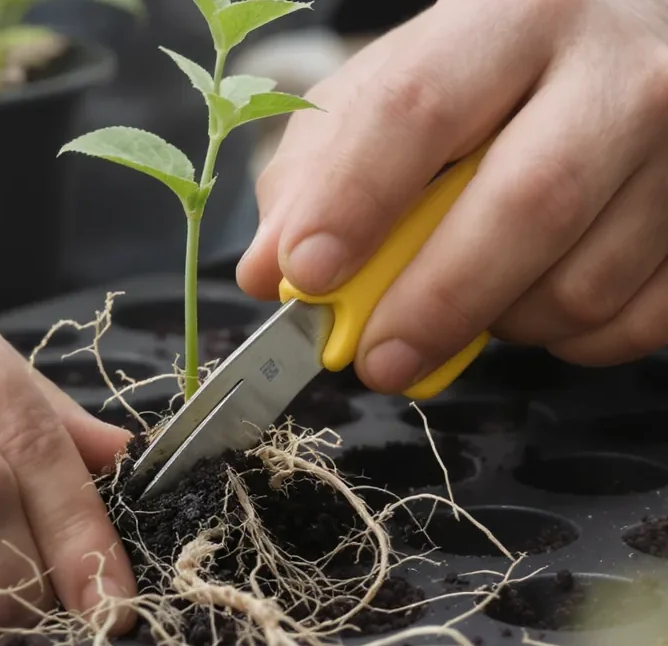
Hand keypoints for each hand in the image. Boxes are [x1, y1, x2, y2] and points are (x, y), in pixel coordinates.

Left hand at [237, 0, 667, 392]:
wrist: (622, 48)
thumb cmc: (485, 78)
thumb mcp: (388, 91)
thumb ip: (317, 173)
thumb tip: (266, 273)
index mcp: (510, 16)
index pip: (419, 108)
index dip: (355, 200)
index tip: (305, 275)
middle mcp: (615, 68)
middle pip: (525, 206)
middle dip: (433, 304)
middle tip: (375, 360)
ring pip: (581, 283)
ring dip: (500, 323)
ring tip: (466, 301)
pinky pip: (634, 323)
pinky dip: (566, 340)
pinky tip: (533, 301)